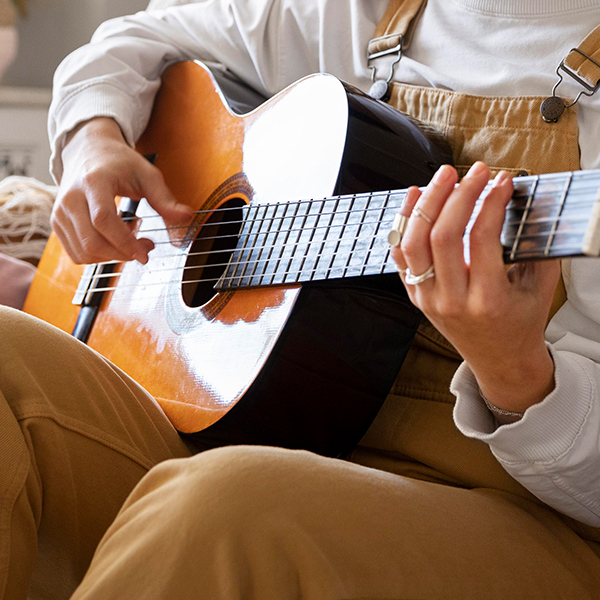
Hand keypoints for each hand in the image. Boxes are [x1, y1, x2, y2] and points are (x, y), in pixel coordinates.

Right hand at [52, 117, 192, 264]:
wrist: (88, 150)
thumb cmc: (119, 162)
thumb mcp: (147, 175)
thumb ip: (165, 199)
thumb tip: (187, 218)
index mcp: (93, 182)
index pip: (103, 220)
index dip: (125, 243)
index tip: (146, 254)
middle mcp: (70, 198)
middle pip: (92, 241)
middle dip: (122, 254)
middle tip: (146, 248)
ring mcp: (60, 212)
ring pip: (84, 252)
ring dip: (112, 257)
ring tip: (132, 244)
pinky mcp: (58, 223)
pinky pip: (77, 254)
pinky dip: (99, 256)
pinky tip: (114, 243)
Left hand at [391, 162, 559, 413]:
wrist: (499, 360)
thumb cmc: (520, 323)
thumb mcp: (539, 287)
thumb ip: (536, 246)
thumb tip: (528, 200)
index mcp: (487, 301)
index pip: (481, 239)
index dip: (490, 202)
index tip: (501, 181)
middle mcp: (451, 301)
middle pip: (442, 236)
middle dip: (457, 195)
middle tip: (473, 171)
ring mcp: (427, 299)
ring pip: (413, 243)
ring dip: (426, 204)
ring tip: (442, 177)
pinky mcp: (415, 296)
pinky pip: (401, 256)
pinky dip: (403, 224)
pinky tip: (415, 199)